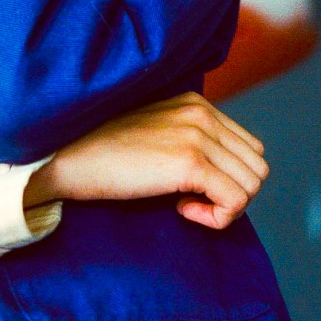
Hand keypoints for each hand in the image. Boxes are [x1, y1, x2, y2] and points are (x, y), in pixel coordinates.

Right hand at [22, 91, 269, 230]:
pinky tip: (181, 211)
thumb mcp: (152, 133)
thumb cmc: (100, 153)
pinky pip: (235, 201)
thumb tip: (213, 178)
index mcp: (195, 103)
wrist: (64, 155)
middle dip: (232, 192)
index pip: (247, 147)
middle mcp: (201, 113)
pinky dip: (216, 218)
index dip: (227, 177)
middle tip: (192, 202)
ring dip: (225, 206)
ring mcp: (197, 136)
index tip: (192, 189)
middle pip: (256, 166)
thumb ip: (185, 140)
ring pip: (252, 184)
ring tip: (186, 205)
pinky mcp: (189, 163)